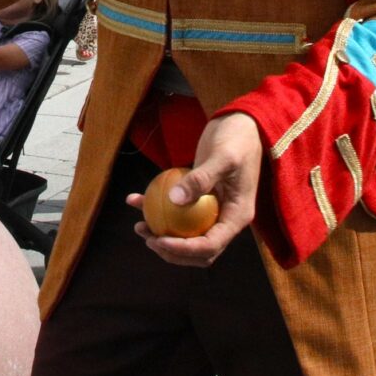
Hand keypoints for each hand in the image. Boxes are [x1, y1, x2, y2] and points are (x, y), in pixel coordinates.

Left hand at [129, 112, 260, 267]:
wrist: (241, 124)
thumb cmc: (237, 139)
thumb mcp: (222, 157)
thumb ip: (201, 179)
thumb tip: (175, 200)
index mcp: (236, 217)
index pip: (210, 246)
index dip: (183, 250)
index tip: (159, 239)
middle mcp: (225, 219)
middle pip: (198, 250)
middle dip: (171, 250)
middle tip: (148, 237)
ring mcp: (212, 211)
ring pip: (185, 235)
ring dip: (161, 236)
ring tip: (139, 226)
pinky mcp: (199, 199)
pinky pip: (177, 211)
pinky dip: (155, 208)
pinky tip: (135, 199)